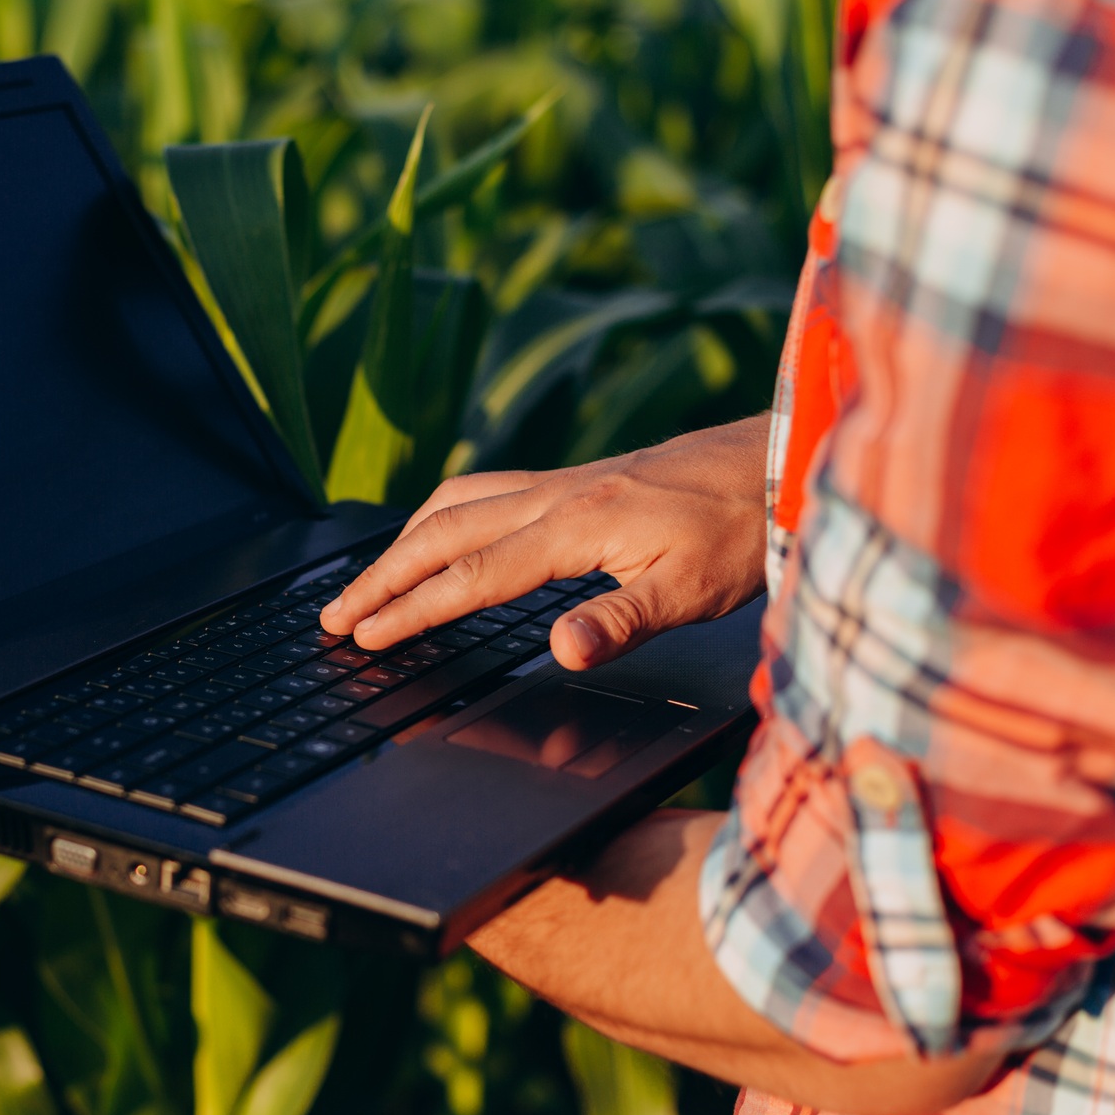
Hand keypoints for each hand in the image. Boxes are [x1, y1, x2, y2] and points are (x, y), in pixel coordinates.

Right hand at [319, 414, 769, 669]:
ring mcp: (562, 482)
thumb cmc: (741, 529)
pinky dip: (442, 515)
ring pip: (457, 503)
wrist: (778, 462)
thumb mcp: (692, 590)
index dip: (411, 610)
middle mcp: (555, 495)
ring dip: (404, 541)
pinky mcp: (577, 479)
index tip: (363, 635)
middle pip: (443, 534)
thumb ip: (620, 621)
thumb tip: (561, 652)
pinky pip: (485, 490)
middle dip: (383, 577)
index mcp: (573, 526)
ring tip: (370, 579)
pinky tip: (443, 532)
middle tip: (336, 615)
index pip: (470, 577)